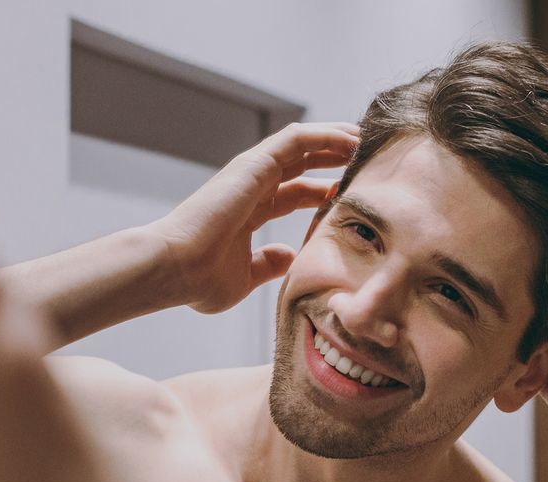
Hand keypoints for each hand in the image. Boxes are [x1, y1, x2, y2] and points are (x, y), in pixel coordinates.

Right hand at [148, 123, 358, 313]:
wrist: (174, 270)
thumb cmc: (199, 281)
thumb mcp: (245, 277)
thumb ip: (267, 265)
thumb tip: (287, 256)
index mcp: (250, 211)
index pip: (298, 192)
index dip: (328, 191)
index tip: (359, 195)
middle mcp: (252, 187)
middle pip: (304, 163)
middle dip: (338, 159)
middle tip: (373, 160)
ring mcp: (251, 173)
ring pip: (304, 143)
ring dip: (338, 139)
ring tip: (370, 140)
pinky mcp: (253, 163)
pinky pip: (297, 138)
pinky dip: (326, 134)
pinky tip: (353, 138)